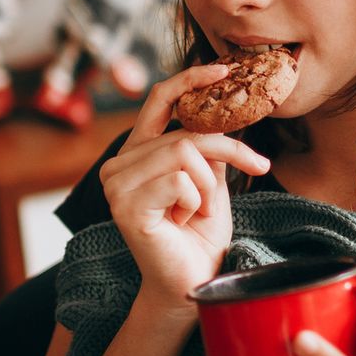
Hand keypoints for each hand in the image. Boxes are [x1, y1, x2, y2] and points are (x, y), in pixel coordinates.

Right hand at [99, 62, 271, 320]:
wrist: (194, 285)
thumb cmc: (200, 238)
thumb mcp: (212, 182)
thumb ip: (209, 148)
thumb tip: (225, 110)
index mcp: (137, 153)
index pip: (159, 101)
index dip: (190, 81)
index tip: (223, 70)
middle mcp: (118, 165)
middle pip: (185, 134)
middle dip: (224, 156)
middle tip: (238, 182)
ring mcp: (117, 186)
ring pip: (184, 153)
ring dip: (209, 188)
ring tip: (199, 213)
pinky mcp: (126, 207)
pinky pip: (180, 180)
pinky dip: (197, 201)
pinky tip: (182, 222)